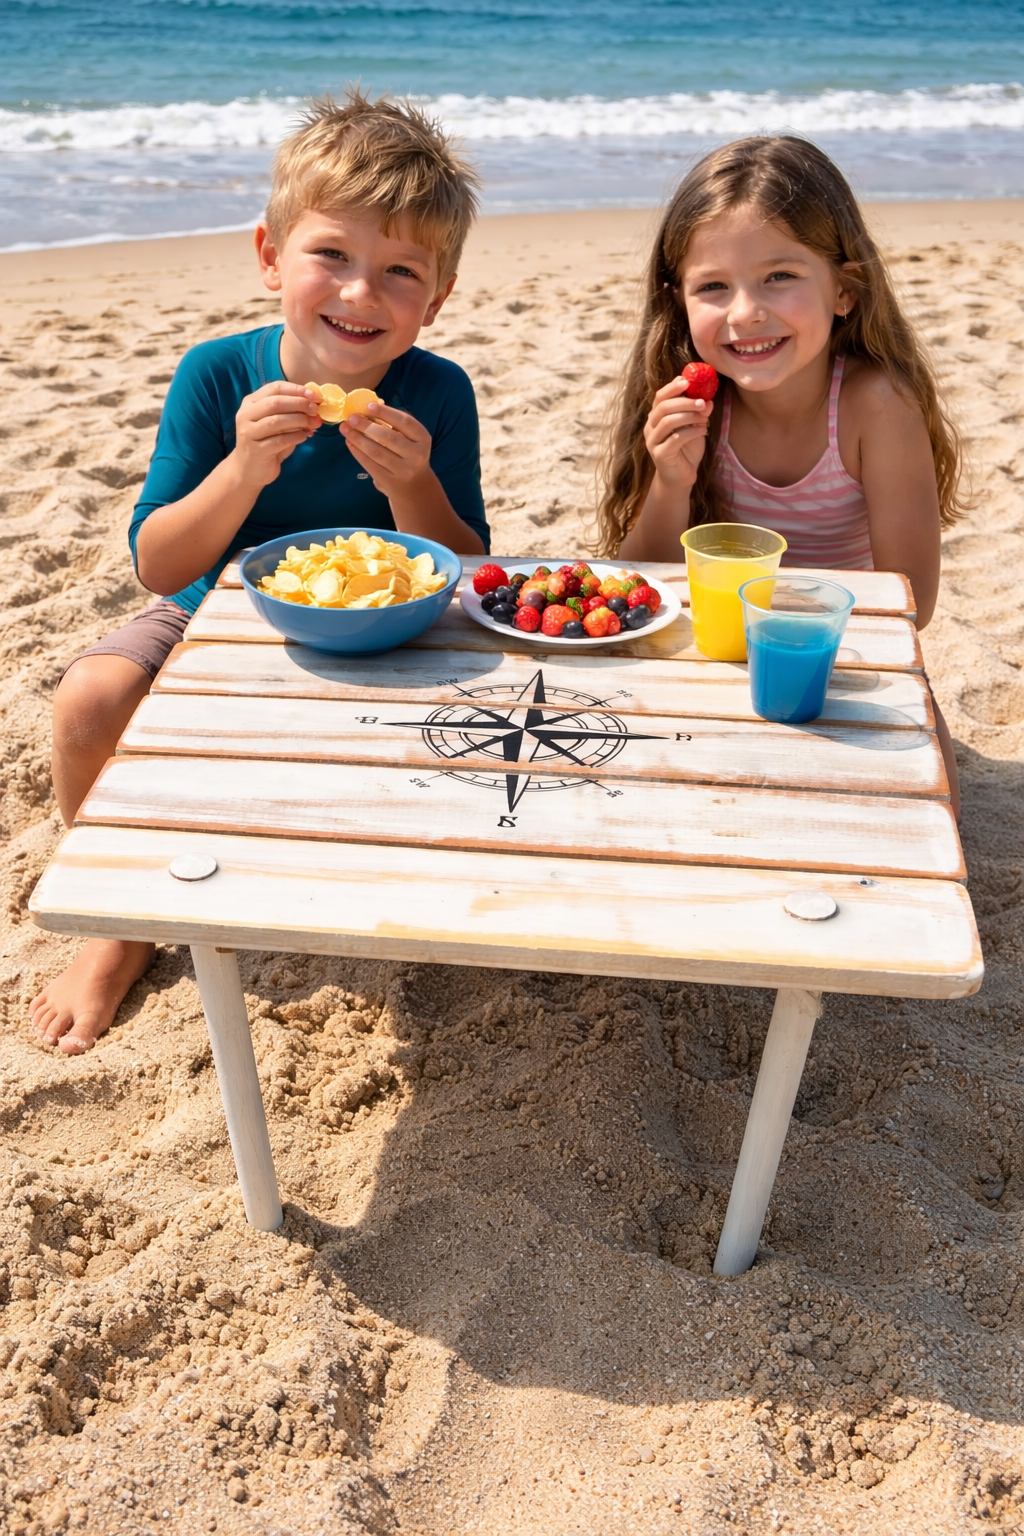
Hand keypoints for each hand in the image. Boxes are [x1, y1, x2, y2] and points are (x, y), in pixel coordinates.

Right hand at [231, 382, 319, 489]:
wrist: (249, 469)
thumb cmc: (266, 443)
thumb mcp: (277, 423)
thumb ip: (291, 412)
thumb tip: (315, 404)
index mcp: (251, 402)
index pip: (275, 388)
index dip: (296, 390)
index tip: (314, 395)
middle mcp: (246, 415)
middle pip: (276, 402)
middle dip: (299, 404)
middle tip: (315, 410)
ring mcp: (248, 432)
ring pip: (277, 420)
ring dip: (299, 420)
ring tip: (312, 424)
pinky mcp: (256, 450)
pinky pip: (280, 440)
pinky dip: (295, 437)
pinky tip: (304, 436)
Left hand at [340, 401, 431, 497]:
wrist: (415, 485)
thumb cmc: (408, 453)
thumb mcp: (410, 438)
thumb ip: (395, 424)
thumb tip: (368, 409)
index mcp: (422, 439)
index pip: (405, 422)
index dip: (386, 413)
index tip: (368, 406)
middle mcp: (416, 455)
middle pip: (389, 438)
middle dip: (367, 426)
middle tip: (351, 417)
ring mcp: (403, 470)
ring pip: (376, 452)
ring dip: (358, 438)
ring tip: (345, 428)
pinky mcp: (389, 481)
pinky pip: (370, 465)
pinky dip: (357, 452)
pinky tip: (349, 442)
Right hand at [644, 377, 711, 493]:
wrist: (680, 477)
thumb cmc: (686, 450)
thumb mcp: (694, 427)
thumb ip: (699, 414)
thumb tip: (708, 400)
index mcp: (656, 417)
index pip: (660, 397)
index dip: (672, 387)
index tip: (687, 381)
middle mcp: (650, 427)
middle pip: (663, 407)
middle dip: (684, 402)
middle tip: (702, 402)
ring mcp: (653, 442)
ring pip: (668, 422)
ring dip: (688, 416)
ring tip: (704, 418)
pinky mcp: (660, 455)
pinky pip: (675, 439)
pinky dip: (691, 432)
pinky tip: (703, 431)